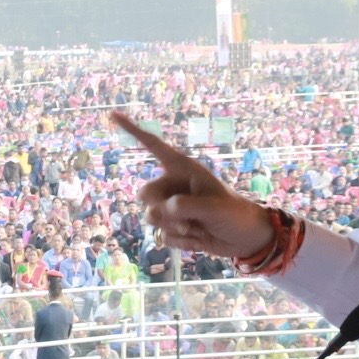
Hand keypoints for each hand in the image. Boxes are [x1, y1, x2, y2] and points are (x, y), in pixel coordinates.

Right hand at [110, 112, 273, 259]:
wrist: (245, 239)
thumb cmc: (234, 215)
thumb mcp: (214, 207)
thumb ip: (185, 206)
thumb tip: (161, 211)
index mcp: (183, 169)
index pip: (154, 146)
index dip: (133, 131)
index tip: (113, 115)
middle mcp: (173, 186)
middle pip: (145, 194)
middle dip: (161, 209)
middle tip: (187, 217)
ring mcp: (172, 208)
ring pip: (150, 218)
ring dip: (173, 228)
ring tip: (196, 228)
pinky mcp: (173, 228)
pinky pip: (163, 236)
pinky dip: (180, 242)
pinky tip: (198, 238)